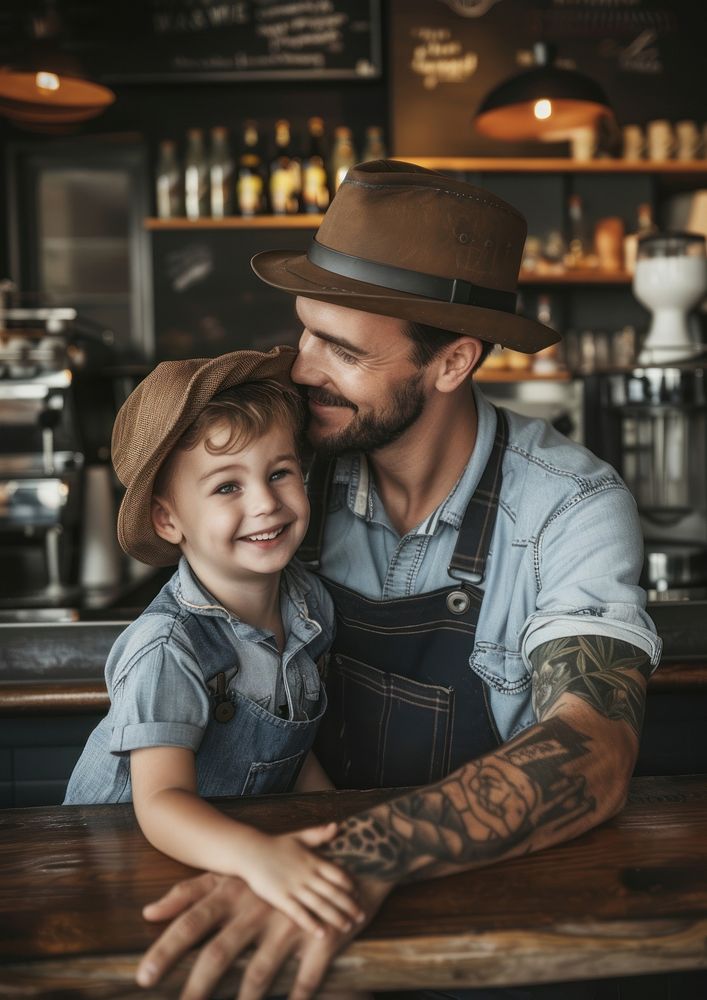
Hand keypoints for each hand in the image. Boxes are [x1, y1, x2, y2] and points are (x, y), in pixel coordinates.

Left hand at [136, 871, 391, 999]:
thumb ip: (187, 893)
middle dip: (196, 987)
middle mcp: (256, 910)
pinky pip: (306, 977)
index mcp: (233, 895)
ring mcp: (288, 925)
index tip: (143, 978)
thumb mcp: (229, 877)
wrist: (342, 862)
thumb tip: (146, 912)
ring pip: (259, 971)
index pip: (192, 923)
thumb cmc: (276, 874)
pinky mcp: (320, 938)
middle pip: (219, 952)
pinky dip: (297, 998)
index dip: (166, 950)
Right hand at [242, 823, 363, 934]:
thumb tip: (337, 826)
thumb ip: (319, 834)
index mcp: (313, 860)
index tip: (358, 895)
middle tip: (360, 917)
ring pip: (320, 905)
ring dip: (335, 917)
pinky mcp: (281, 898)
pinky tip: (321, 934)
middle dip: (349, 906)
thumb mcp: (300, 836)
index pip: (338, 875)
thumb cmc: (275, 844)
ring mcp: (294, 887)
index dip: (349, 886)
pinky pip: (299, 913)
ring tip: (346, 927)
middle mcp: (307, 874)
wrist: (250, 852)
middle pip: (333, 892)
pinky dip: (311, 924)